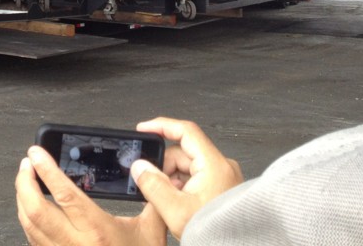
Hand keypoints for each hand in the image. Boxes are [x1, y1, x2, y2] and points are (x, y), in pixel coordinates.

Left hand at [16, 146, 166, 245]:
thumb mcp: (150, 233)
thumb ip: (152, 200)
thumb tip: (149, 174)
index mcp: (97, 231)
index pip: (64, 195)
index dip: (46, 170)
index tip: (36, 153)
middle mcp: (76, 245)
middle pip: (35, 210)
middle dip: (24, 182)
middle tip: (26, 164)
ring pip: (29, 225)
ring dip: (22, 200)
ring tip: (25, 181)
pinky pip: (33, 240)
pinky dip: (27, 220)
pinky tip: (30, 208)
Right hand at [131, 117, 243, 239]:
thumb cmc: (217, 234)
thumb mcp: (175, 210)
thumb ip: (153, 185)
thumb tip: (139, 167)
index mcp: (214, 165)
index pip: (185, 131)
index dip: (161, 126)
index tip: (143, 129)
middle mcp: (222, 167)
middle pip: (182, 152)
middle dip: (164, 167)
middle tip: (154, 186)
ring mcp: (223, 177)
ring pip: (187, 166)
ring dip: (172, 180)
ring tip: (169, 202)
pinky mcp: (222, 188)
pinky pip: (195, 178)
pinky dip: (181, 187)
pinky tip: (177, 204)